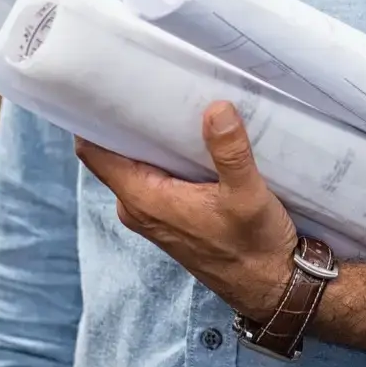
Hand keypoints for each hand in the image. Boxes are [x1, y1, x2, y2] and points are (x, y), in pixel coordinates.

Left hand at [75, 102, 299, 319]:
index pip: (95, 151)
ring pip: (141, 162)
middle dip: (132, 118)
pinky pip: (158, 174)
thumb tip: (216, 108)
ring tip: (179, 100)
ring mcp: (154, 212)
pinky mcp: (172, 215)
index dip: (94, 116)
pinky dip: (171, 154)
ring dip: (156, 136)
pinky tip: (195, 135)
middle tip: (154, 79)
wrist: (271, 286)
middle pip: (117, 151)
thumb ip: (230, 152)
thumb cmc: (254, 247)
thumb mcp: (247, 195)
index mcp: (143, 199)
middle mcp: (139, 206)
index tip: (107, 82)